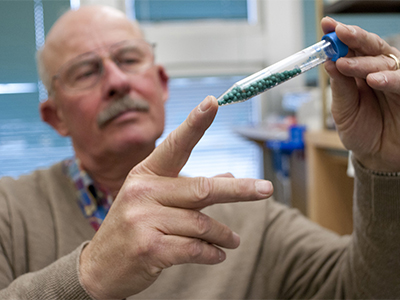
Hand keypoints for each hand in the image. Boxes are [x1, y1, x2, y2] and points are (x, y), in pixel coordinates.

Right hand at [79, 96, 273, 298]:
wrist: (99, 268)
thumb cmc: (133, 228)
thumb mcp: (155, 202)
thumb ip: (190, 188)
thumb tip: (228, 176)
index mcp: (145, 175)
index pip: (175, 145)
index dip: (195, 123)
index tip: (213, 102)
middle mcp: (143, 192)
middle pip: (202, 188)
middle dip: (239, 190)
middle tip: (266, 189)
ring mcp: (144, 220)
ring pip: (201, 223)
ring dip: (224, 234)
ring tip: (233, 240)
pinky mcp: (149, 248)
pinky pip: (194, 248)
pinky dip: (212, 253)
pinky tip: (218, 255)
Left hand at [322, 17, 399, 171]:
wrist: (377, 157)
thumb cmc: (361, 131)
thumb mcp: (343, 111)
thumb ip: (340, 87)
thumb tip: (329, 62)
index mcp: (360, 73)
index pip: (352, 48)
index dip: (340, 35)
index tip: (327, 25)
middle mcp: (379, 72)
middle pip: (371, 47)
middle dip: (354, 37)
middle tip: (339, 33)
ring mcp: (395, 81)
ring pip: (385, 61)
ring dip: (365, 60)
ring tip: (346, 64)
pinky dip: (390, 79)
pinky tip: (375, 79)